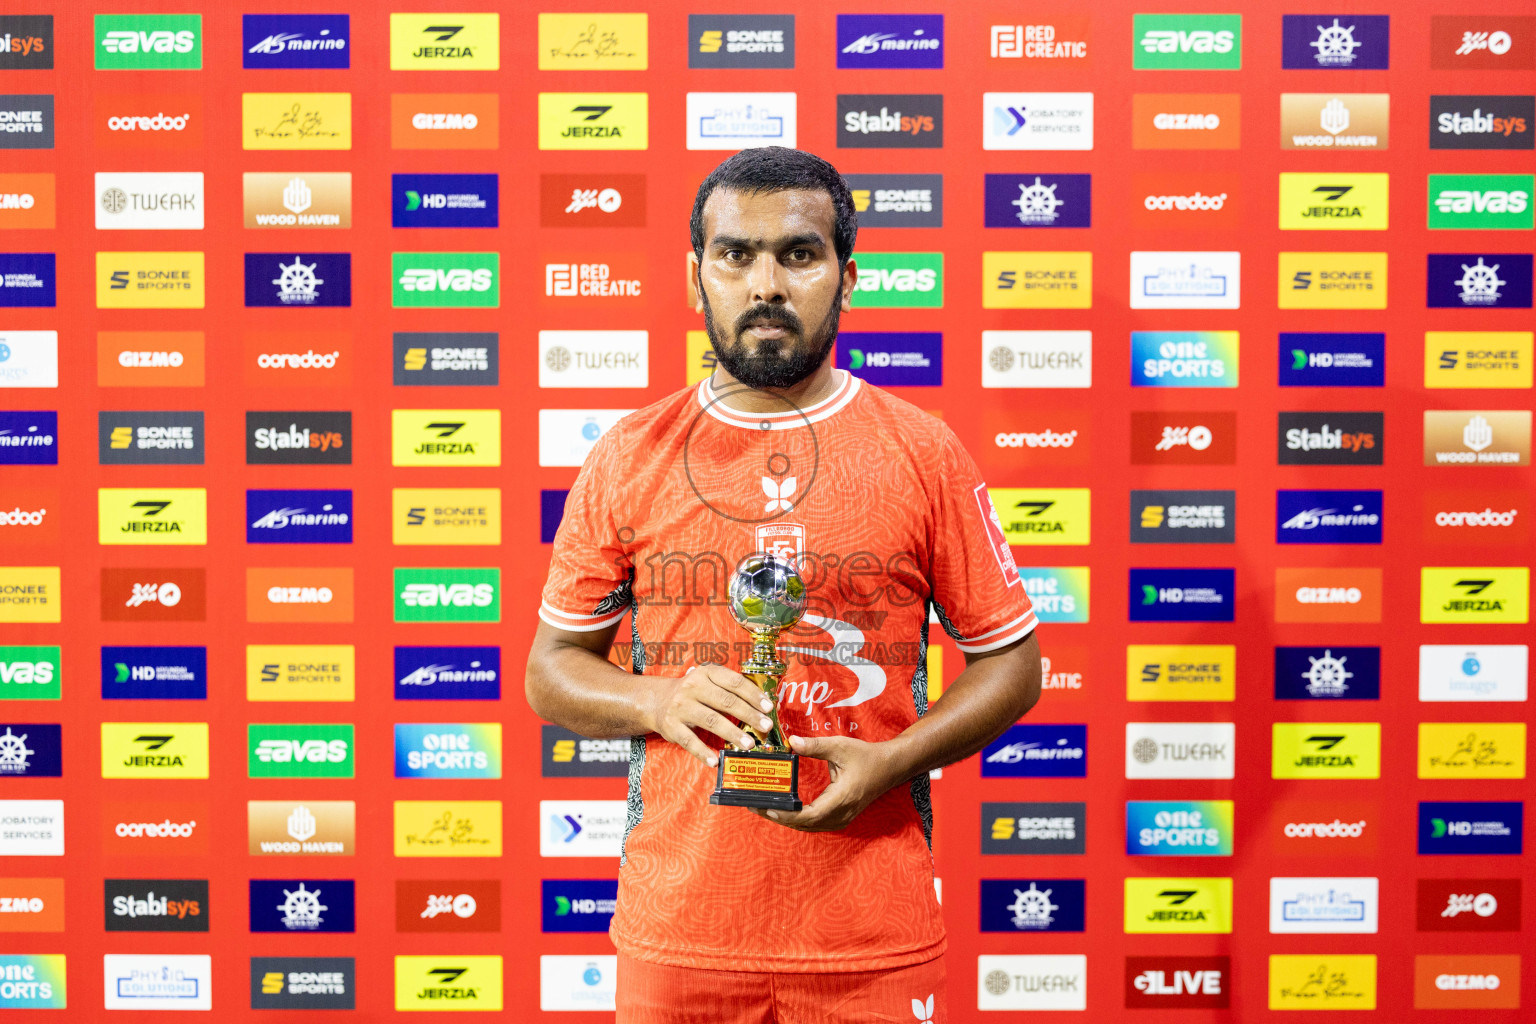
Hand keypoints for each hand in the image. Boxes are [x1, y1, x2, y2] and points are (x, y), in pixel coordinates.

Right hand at [644, 665, 775, 767]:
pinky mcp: (672, 726)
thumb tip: (763, 706)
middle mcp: (692, 687)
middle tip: (765, 727)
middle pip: (726, 701)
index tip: (768, 707)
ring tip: (749, 744)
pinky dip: (703, 753)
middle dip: (749, 715)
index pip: (734, 682)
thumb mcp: (709, 682)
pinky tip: (715, 760)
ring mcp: (681, 707)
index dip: (753, 695)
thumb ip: (731, 690)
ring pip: (711, 720)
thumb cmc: (694, 693)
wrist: (657, 701)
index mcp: (706, 673)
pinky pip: (690, 741)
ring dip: (732, 733)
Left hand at [753, 734, 909, 832]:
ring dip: (787, 820)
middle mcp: (841, 813)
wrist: (889, 768)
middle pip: (805, 823)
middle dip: (779, 817)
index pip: (809, 814)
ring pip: (809, 826)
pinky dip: (798, 819)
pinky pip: (815, 824)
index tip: (768, 808)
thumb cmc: (866, 757)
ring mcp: (842, 818)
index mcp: (841, 798)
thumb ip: (815, 746)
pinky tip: (784, 810)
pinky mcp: (841, 817)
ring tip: (764, 808)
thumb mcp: (840, 746)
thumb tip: (792, 742)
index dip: (787, 814)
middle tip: (755, 806)